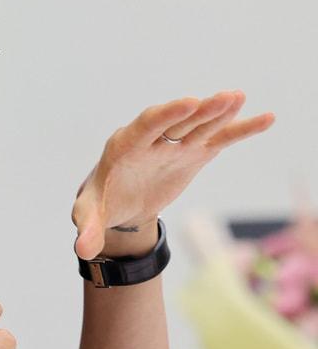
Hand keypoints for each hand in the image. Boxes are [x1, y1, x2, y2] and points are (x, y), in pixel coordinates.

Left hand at [71, 91, 275, 259]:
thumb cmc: (101, 202)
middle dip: (199, 111)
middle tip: (224, 98)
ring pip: (200, 126)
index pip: (147, 125)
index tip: (189, 102)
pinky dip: (240, 130)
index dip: (167, 115)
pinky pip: (219, 140)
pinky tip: (266, 119)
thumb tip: (82, 250)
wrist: (120, 202)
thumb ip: (88, 228)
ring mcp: (175, 145)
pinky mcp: (194, 153)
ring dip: (220, 113)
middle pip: (178, 122)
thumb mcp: (89, 214)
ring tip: (240, 98)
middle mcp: (152, 140)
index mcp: (124, 146)